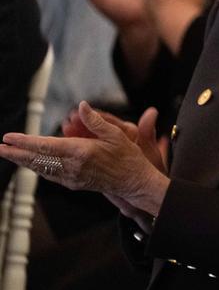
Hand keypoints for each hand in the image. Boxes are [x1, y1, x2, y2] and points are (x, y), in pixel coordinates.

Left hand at [0, 102, 168, 215]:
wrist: (133, 182)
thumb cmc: (127, 157)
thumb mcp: (116, 134)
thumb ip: (95, 121)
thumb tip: (81, 106)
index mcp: (81, 152)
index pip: (45, 146)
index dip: (25, 142)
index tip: (9, 138)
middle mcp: (72, 167)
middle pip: (37, 160)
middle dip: (16, 154)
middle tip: (0, 147)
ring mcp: (71, 177)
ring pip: (41, 169)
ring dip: (23, 162)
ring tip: (10, 154)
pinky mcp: (73, 184)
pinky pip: (50, 175)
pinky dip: (37, 168)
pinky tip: (31, 164)